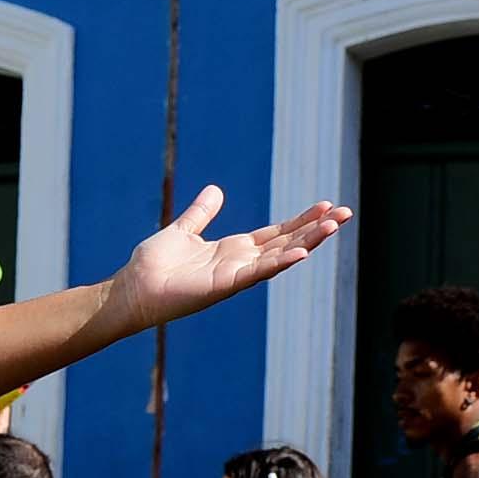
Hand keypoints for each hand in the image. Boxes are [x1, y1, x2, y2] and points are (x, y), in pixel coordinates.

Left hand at [100, 188, 352, 336]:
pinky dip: (279, 262)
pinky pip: (257, 273)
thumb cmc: (154, 265)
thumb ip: (201, 213)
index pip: (277, 233)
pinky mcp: (223, 285)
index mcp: (234, 250)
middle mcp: (240, 263)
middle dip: (316, 229)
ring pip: (280, 256)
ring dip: (307, 242)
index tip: (327, 206)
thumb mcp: (183, 230)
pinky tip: (301, 253)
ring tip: (334, 226)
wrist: (132, 289)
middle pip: (287, 242)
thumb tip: (216, 189)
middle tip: (346, 213)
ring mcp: (235, 275)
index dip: (302, 221)